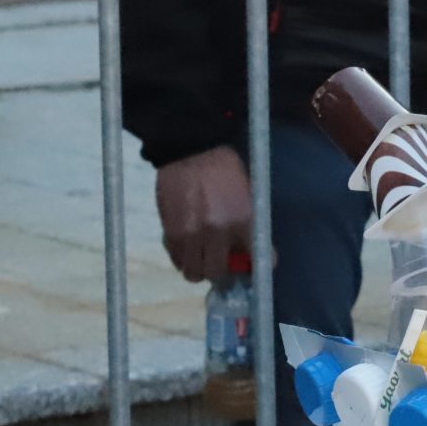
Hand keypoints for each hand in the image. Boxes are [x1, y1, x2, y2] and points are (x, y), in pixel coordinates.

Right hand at [154, 145, 253, 282]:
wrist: (191, 152)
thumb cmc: (226, 171)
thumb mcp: (248, 196)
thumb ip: (249, 226)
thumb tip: (251, 252)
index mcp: (244, 221)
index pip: (257, 259)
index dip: (256, 268)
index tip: (253, 268)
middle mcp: (218, 232)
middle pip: (217, 273)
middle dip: (221, 272)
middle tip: (221, 263)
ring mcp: (191, 234)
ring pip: (193, 272)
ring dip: (199, 268)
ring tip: (201, 255)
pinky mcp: (170, 232)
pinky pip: (176, 259)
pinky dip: (182, 258)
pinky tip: (188, 245)